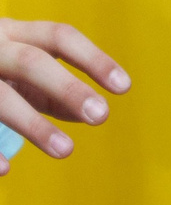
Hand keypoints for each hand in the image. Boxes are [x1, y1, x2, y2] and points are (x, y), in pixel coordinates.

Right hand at [0, 20, 129, 168]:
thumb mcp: (20, 72)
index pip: (57, 36)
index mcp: (12, 35)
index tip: (124, 86)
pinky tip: (5, 170)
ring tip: (66, 150)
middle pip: (29, 62)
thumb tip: (88, 112)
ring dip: (32, 122)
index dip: (92, 58)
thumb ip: (53, 92)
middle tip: (102, 116)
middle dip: (66, 86)